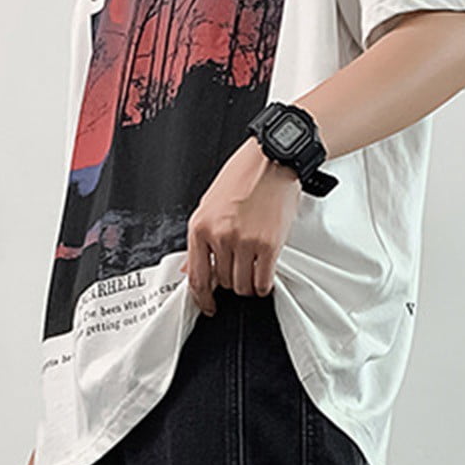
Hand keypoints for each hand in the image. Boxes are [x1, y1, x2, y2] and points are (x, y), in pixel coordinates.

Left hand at [181, 138, 301, 316]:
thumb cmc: (243, 177)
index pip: (196, 276)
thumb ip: (201, 239)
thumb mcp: (209, 205)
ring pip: (242, 286)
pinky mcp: (268, 245)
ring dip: (248, 285)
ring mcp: (245, 241)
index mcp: (201, 227)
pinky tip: (264, 276)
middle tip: (239, 270)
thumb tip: (190, 268)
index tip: (208, 305)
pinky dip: (263, 285)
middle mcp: (220, 236)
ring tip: (252, 270)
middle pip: (223, 283)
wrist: (273, 158)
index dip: (202, 298)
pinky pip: (263, 281)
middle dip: (231, 282)